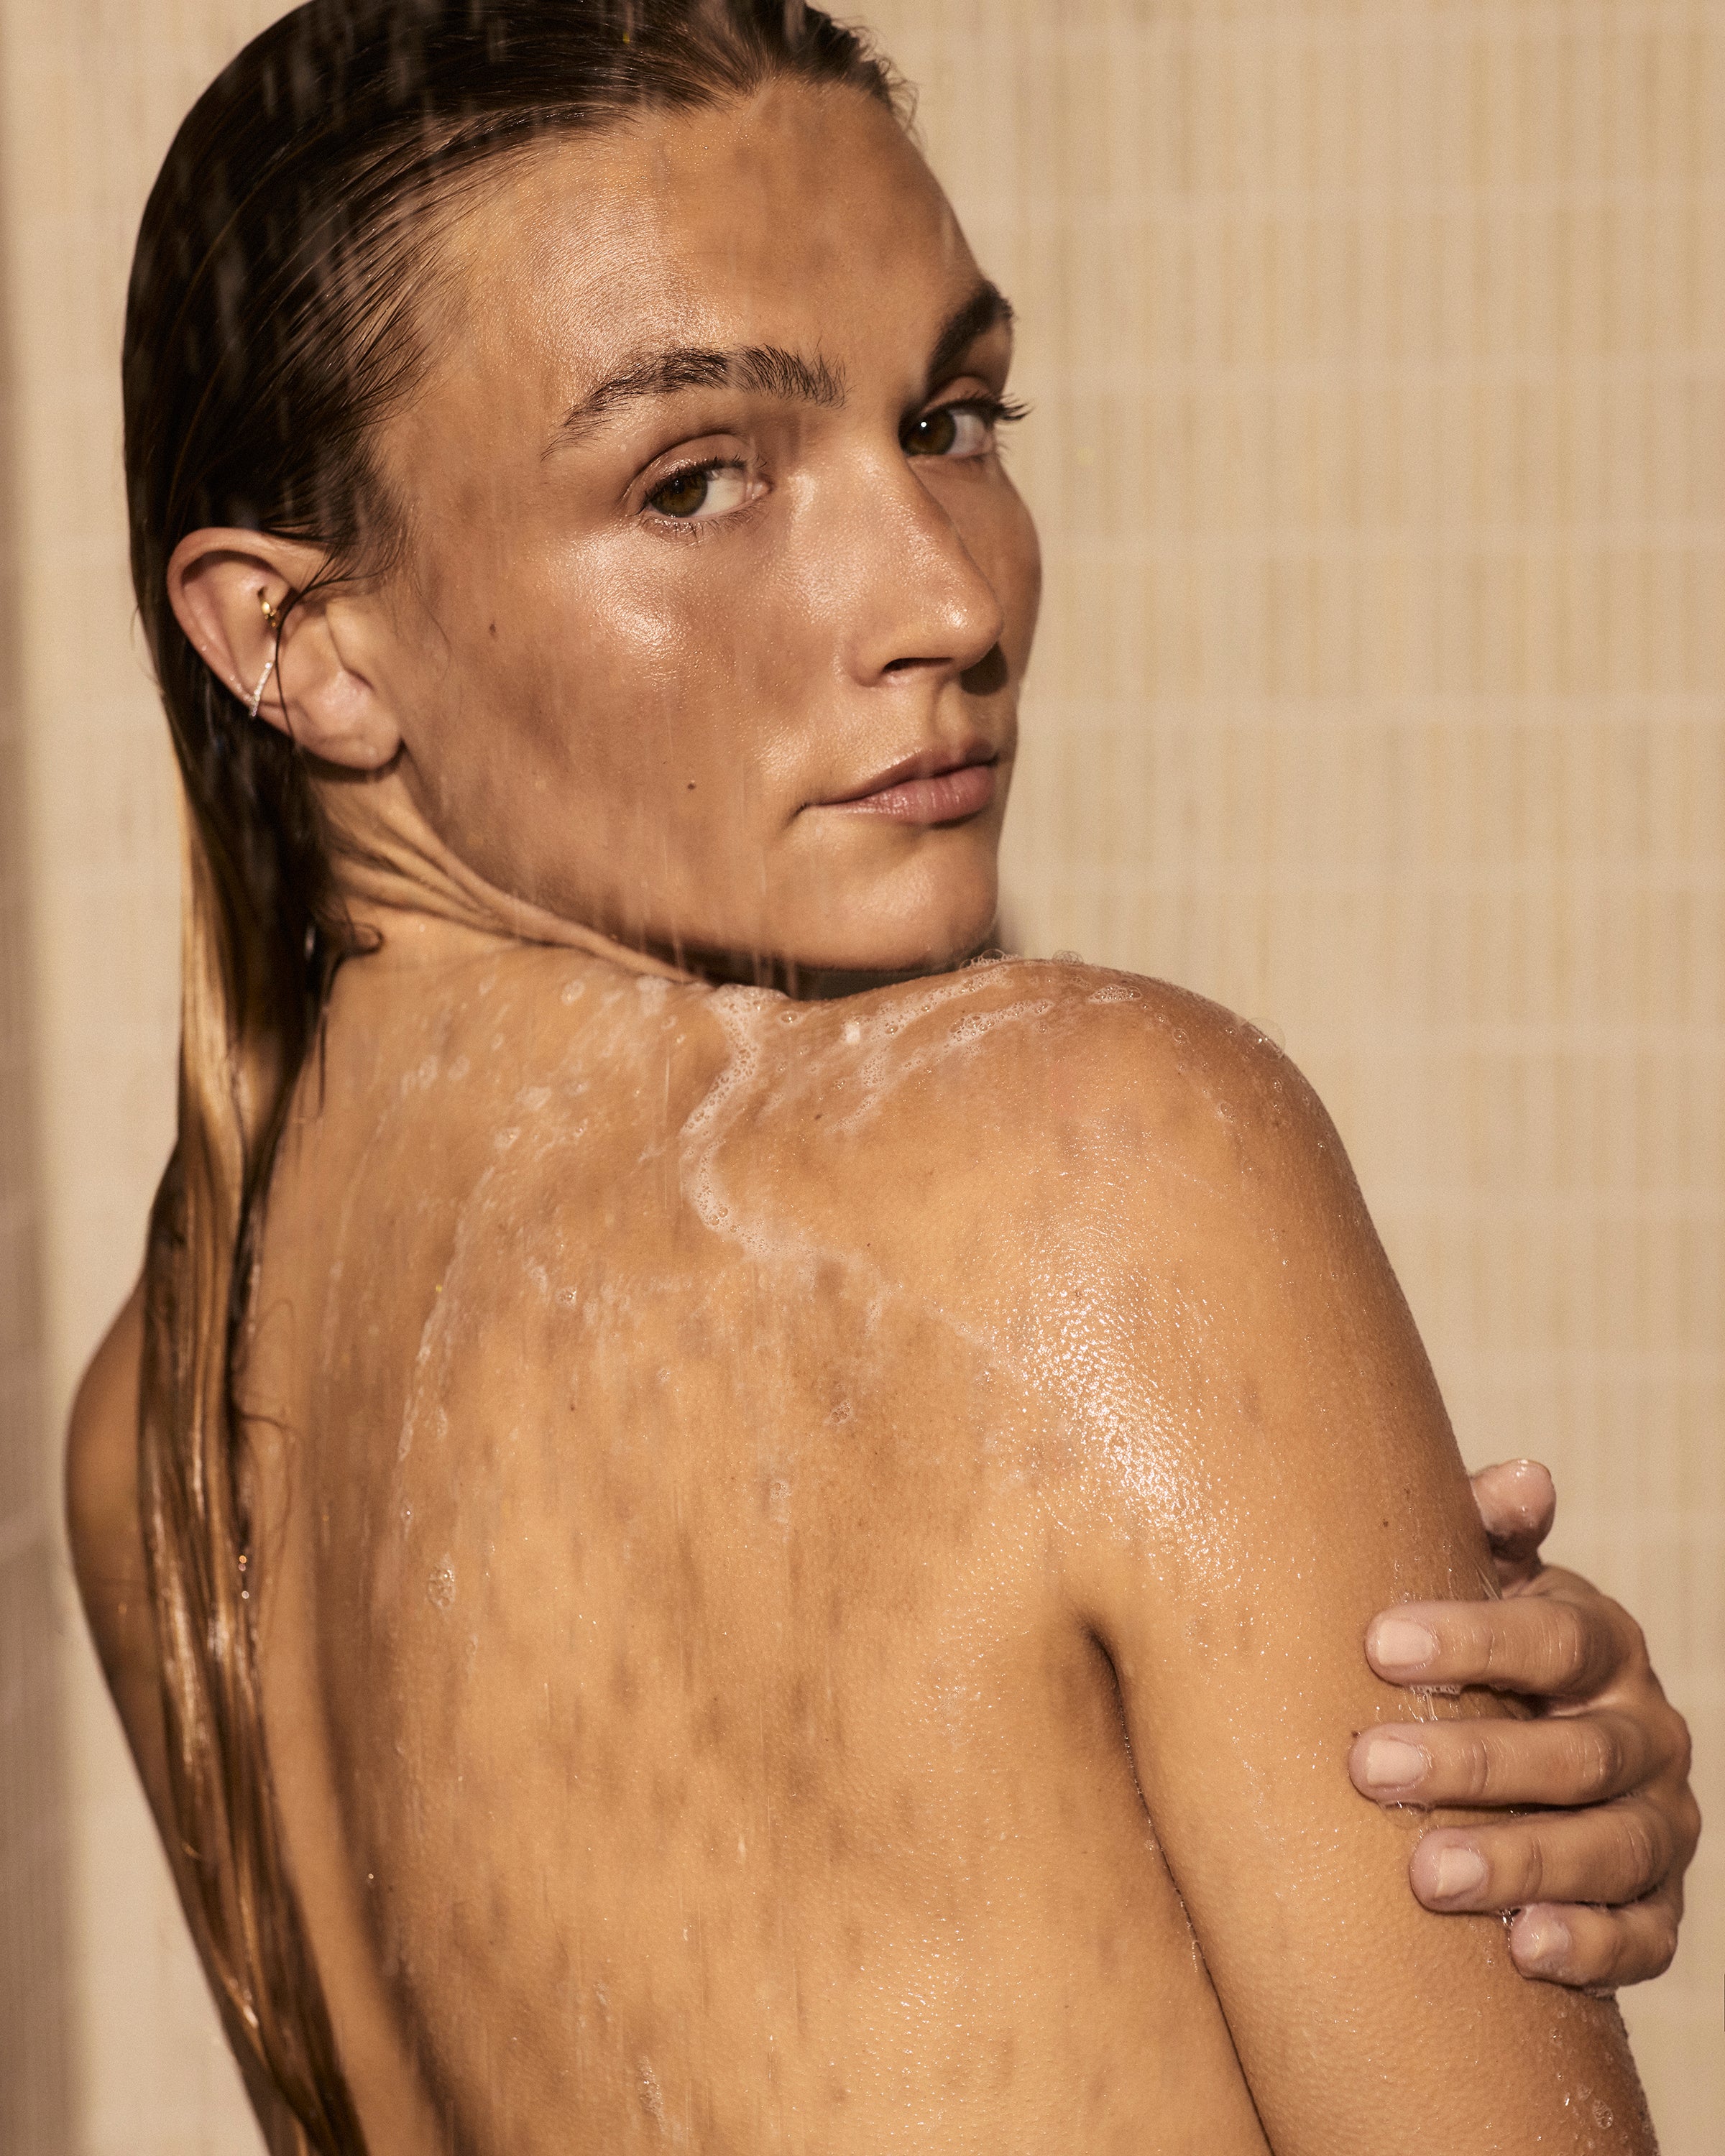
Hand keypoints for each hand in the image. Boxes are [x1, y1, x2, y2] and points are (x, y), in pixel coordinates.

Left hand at [1349, 1459, 1699, 1989]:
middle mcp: (1646, 1734)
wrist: (1515, 1748)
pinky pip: (1644, 1938)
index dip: (1473, 1639)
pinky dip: (1591, 1947)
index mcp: (1603, 1644)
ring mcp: (1660, 1826)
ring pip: (1611, 1849)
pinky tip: (1523, 1948)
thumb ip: (1487, 1529)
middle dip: (1475, 1764)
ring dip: (1521, 1863)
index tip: (1378, 1644)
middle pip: (1577, 1754)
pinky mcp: (1658, 1910)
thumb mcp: (1479, 1581)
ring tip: (1425, 1875)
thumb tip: (1525, 1478)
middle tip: (1371, 1769)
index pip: (1557, 1638)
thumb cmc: (1474, 1649)